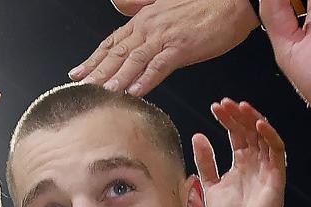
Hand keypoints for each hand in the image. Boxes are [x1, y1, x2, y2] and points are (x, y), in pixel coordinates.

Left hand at [69, 0, 258, 95]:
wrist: (233, 1)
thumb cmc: (203, 4)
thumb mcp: (164, 3)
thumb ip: (139, 5)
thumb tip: (117, 3)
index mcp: (144, 20)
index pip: (112, 43)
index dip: (93, 59)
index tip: (77, 74)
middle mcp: (148, 28)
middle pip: (116, 53)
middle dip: (96, 72)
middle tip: (79, 89)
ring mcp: (164, 38)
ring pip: (132, 60)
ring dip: (116, 78)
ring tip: (101, 94)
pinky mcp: (181, 48)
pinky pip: (159, 66)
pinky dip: (145, 80)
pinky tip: (134, 92)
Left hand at [193, 99, 285, 206]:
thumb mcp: (210, 185)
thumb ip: (205, 162)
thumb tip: (197, 136)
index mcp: (242, 162)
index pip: (237, 133)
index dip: (228, 119)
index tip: (215, 107)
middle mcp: (256, 161)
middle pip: (250, 131)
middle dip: (238, 115)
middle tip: (224, 103)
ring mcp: (267, 167)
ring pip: (264, 136)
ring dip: (253, 120)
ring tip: (240, 106)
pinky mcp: (276, 177)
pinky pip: (277, 152)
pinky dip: (270, 136)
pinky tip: (259, 124)